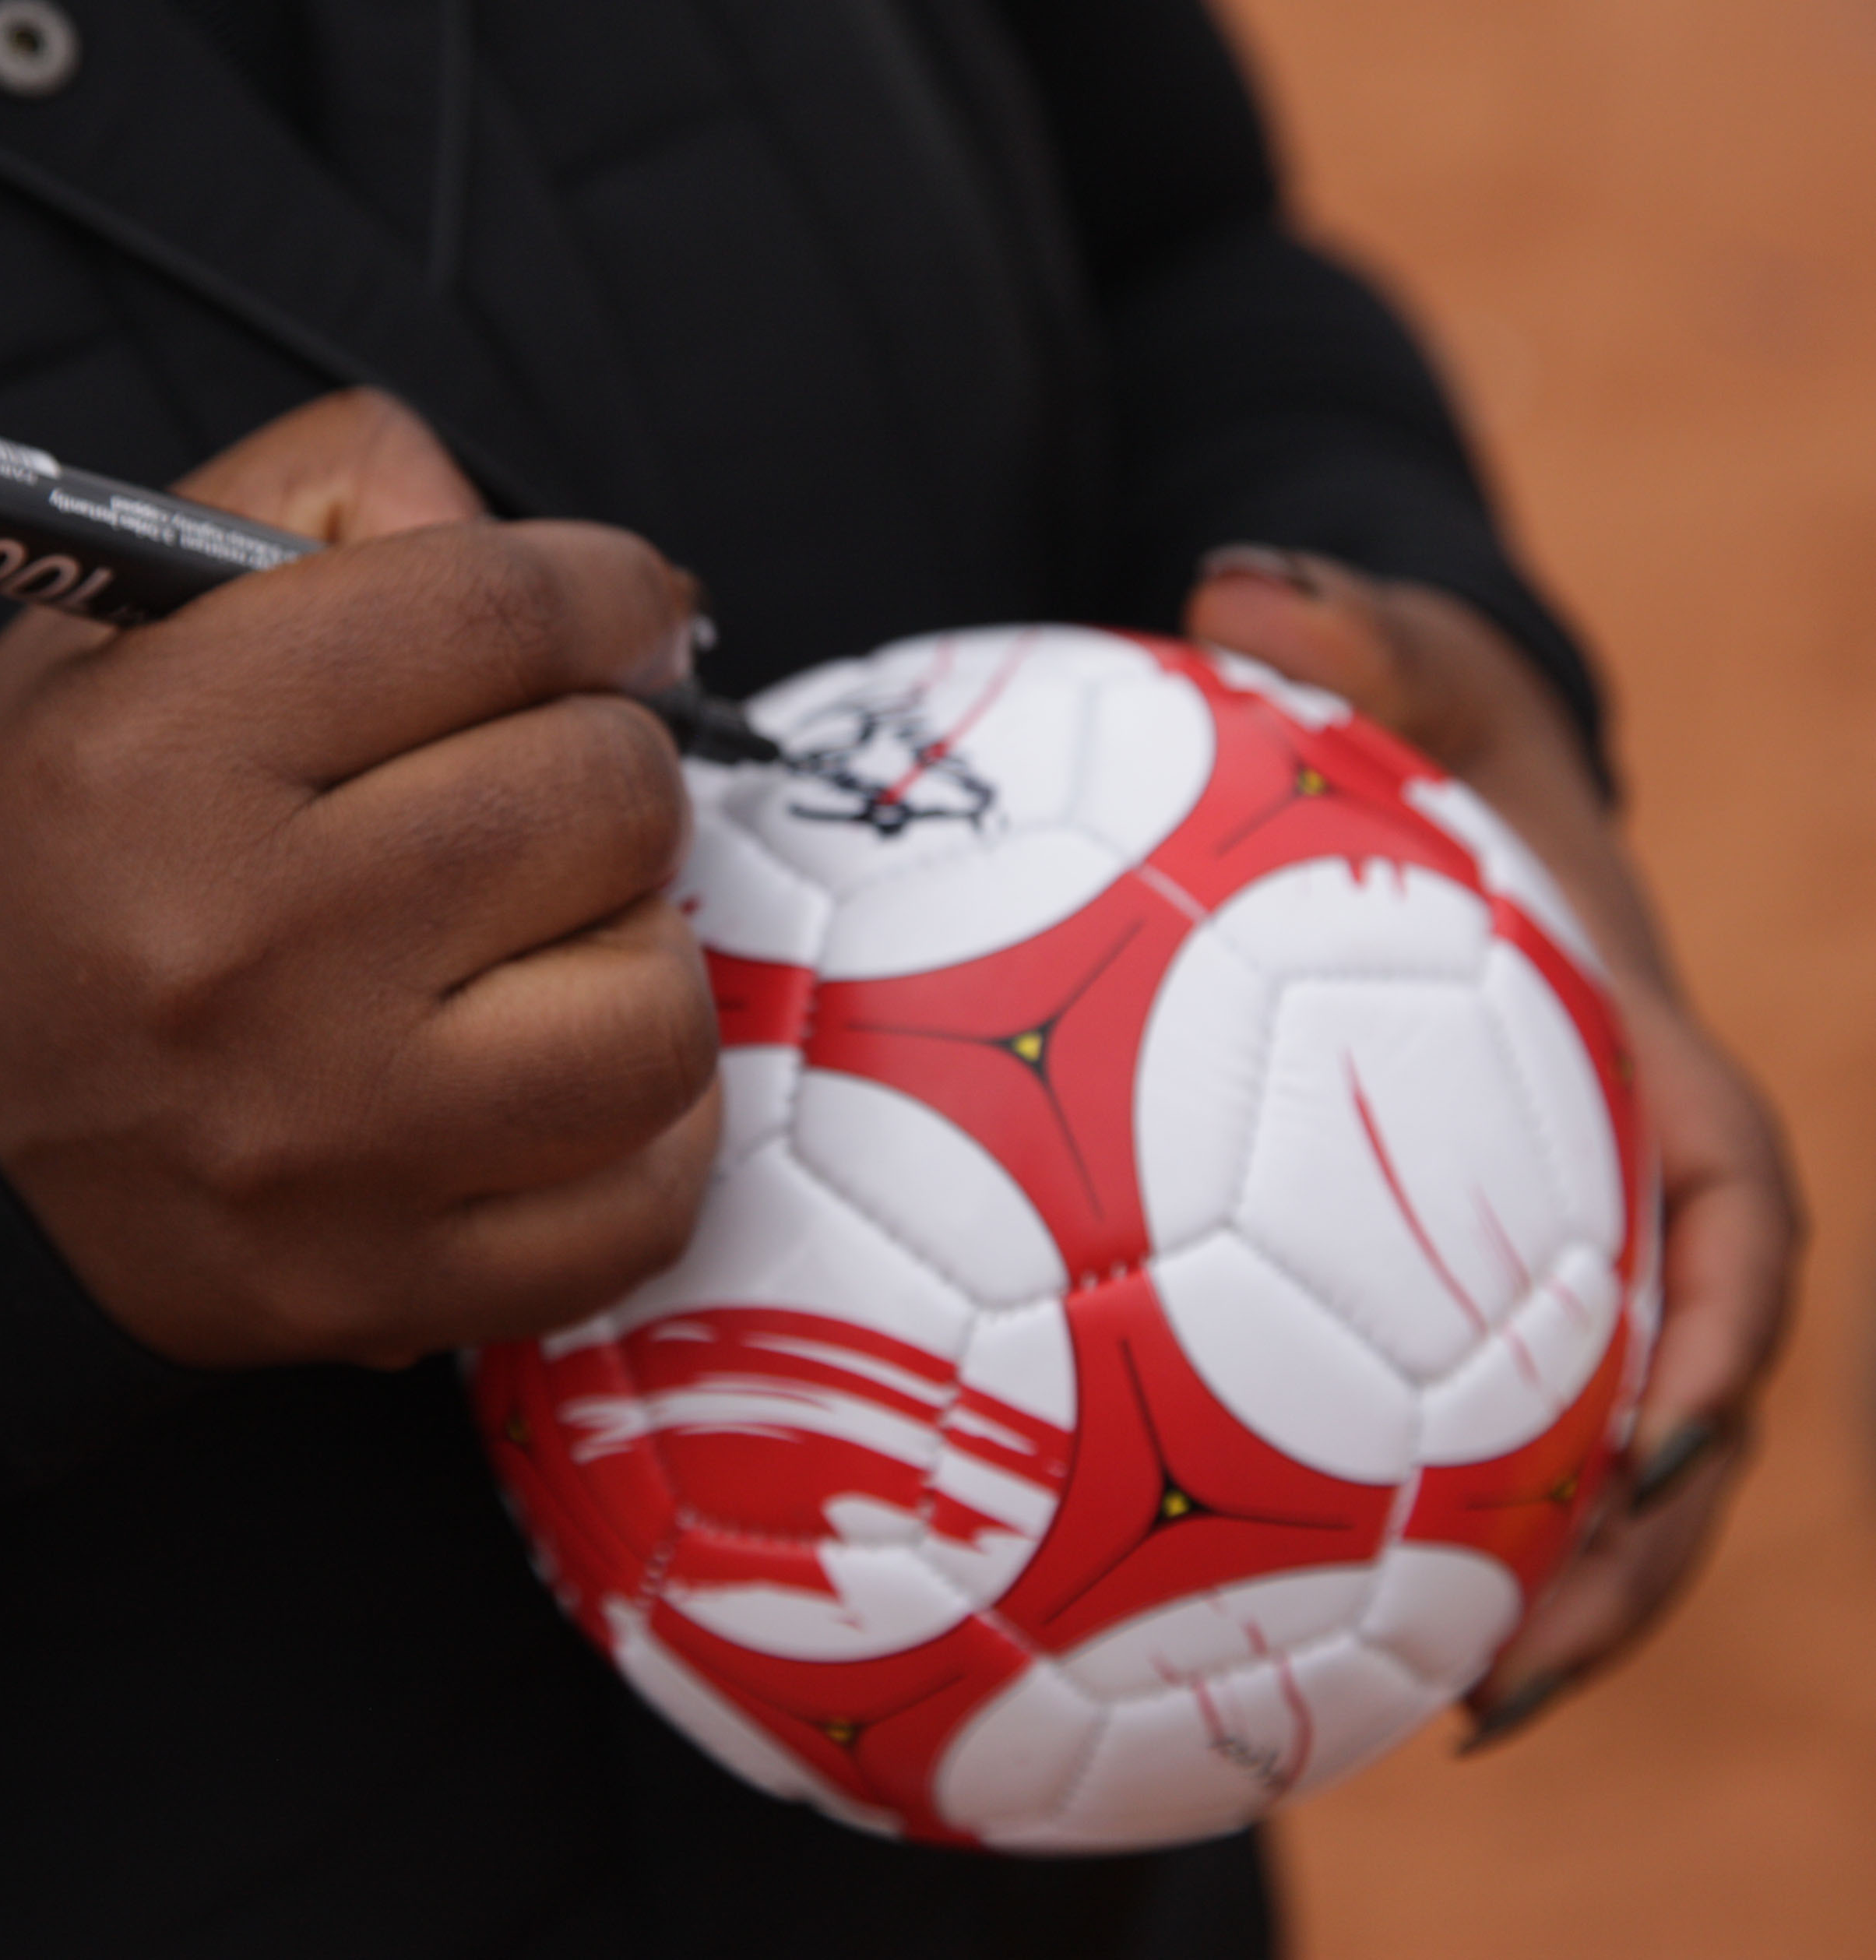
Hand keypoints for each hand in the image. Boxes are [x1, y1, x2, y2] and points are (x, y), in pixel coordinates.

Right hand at [0, 390, 721, 1369]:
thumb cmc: (52, 862)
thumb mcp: (109, 622)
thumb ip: (331, 502)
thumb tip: (588, 575)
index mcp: (162, 755)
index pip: (495, 611)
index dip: (607, 590)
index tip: (625, 612)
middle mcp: (245, 955)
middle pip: (605, 796)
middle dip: (609, 764)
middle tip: (542, 787)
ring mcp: (325, 1146)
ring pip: (656, 1008)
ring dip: (635, 949)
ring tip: (543, 941)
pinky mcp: (382, 1287)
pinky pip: (642, 1203)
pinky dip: (639, 1127)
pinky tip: (554, 1072)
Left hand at [1184, 546, 1799, 1744]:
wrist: (1433, 838)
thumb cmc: (1442, 762)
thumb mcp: (1414, 675)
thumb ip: (1351, 636)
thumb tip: (1232, 586)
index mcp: (1650, 1073)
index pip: (1741, 1213)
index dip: (1725, 1333)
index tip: (1655, 1437)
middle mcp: (1624, 1201)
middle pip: (1685, 1406)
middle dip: (1633, 1556)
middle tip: (1506, 1679)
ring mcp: (1557, 1276)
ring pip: (1588, 1470)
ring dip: (1532, 1598)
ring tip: (1421, 1720)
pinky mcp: (1462, 1317)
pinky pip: (1457, 1444)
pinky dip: (1405, 1538)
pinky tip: (1266, 1626)